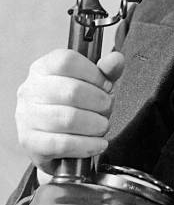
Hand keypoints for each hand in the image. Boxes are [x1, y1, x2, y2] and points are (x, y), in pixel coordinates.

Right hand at [15, 49, 124, 174]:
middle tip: (107, 107)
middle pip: (71, 91)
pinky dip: (87, 145)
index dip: (94, 74)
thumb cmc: (74, 104)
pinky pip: (62, 144)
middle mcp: (31, 89)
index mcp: (44, 67)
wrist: (54, 139)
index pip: (68, 61)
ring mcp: (27, 116)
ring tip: (103, 125)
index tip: (107, 85)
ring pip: (68, 119)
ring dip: (95, 124)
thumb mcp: (93, 82)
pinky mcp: (30, 143)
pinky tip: (98, 143)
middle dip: (99, 101)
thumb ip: (107, 69)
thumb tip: (115, 60)